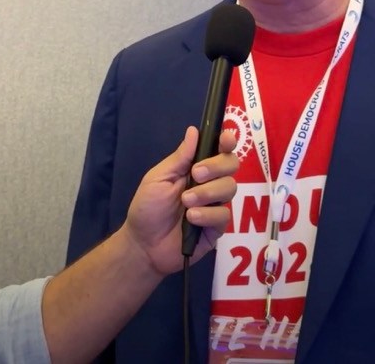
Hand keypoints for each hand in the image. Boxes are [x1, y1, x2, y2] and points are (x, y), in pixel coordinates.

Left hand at [123, 126, 237, 275]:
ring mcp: (215, 205)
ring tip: (186, 202)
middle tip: (196, 174)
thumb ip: (179, 158)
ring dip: (207, 192)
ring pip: (230, 188)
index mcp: (195, 168)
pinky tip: (191, 219)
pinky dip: (207, 214)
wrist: (143, 244)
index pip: (219, 150)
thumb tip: (194, 130)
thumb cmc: (148, 208)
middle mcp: (209, 184)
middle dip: (217, 166)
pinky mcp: (217, 227)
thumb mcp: (158, 178)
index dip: (227, 141)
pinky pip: (224, 215)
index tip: (225, 139)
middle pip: (231, 165)